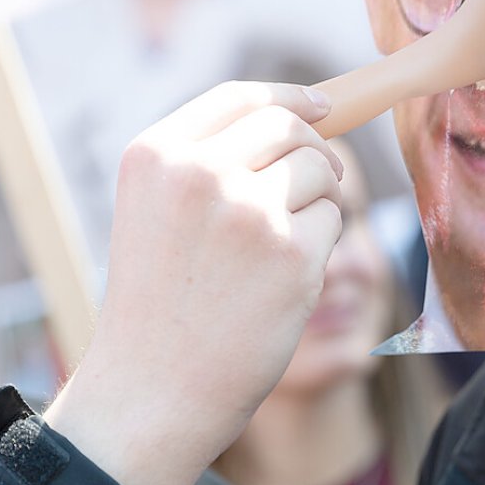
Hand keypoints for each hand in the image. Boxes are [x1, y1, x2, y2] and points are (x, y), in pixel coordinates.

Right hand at [45, 82, 344, 484]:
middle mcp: (198, 171)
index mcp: (155, 153)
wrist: (152, 388)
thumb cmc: (159, 302)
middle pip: (288, 125)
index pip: (239, 96)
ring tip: (281, 249)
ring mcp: (247, 210)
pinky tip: (285, 281)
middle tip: (318, 182)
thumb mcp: (154, 209)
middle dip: (315, 149)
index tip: (321, 104)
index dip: (288, 97)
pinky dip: (322, 244)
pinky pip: (332, 221)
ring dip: (318, 201)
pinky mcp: (291, 254)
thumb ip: (207, 157)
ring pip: (318, 171)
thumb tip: (304, 113)